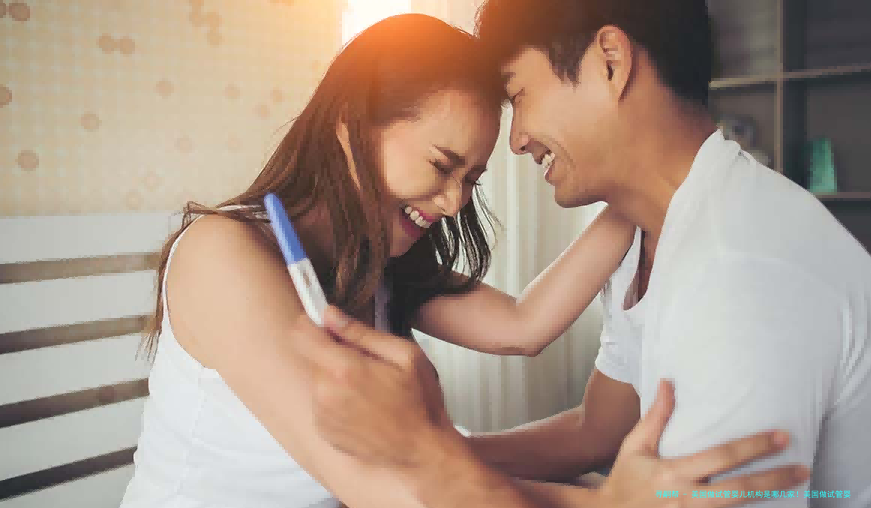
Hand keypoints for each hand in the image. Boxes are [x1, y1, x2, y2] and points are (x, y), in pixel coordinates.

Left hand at [310, 305, 454, 466]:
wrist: (422, 451)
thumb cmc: (420, 404)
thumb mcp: (405, 356)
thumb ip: (362, 332)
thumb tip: (331, 314)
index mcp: (345, 370)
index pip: (303, 335)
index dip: (310, 323)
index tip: (322, 322)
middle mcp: (326, 394)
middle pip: (313, 358)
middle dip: (334, 355)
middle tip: (366, 364)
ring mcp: (323, 416)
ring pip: (318, 381)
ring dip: (336, 379)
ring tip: (369, 389)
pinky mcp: (325, 432)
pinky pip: (322, 404)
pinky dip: (337, 400)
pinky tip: (363, 407)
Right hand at [598, 380, 809, 507]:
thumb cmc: (626, 479)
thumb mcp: (635, 446)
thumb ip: (656, 416)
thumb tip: (668, 382)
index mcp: (672, 473)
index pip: (721, 457)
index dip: (753, 447)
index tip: (780, 436)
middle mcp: (686, 499)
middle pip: (739, 491)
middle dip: (774, 479)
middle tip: (803, 468)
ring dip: (769, 500)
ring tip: (796, 487)